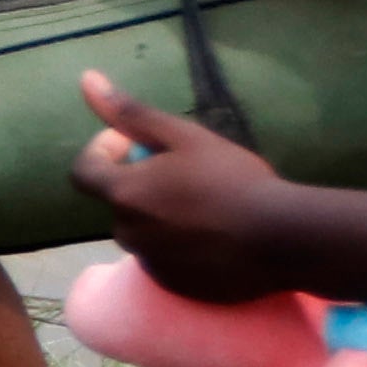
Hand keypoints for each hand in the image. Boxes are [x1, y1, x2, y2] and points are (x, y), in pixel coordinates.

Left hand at [71, 71, 299, 297]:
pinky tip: (215, 235)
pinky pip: (166, 260)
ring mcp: (152, 264)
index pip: (83, 171)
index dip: (104, 151)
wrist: (282, 239)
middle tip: (184, 172)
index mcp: (123, 195)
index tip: (137, 144)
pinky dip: (179, 245)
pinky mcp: (178, 286)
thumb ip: (131, 113)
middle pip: (118, 202)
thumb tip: (86, 80)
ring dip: (159, 216)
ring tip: (204, 204)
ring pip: (143, 233)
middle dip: (139, 184)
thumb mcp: (184, 136)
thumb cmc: (233, 180)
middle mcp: (128, 234)